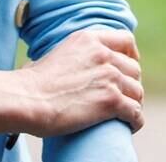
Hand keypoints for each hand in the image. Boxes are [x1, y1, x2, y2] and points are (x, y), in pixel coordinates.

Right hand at [0, 27, 142, 137]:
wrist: (27, 99)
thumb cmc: (32, 83)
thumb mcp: (55, 54)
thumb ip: (72, 56)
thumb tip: (64, 67)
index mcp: (89, 39)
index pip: (126, 40)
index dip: (131, 55)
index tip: (128, 66)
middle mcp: (103, 54)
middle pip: (134, 69)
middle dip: (131, 83)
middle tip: (124, 96)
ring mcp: (109, 77)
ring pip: (137, 91)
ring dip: (134, 103)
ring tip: (127, 114)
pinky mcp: (111, 101)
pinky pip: (135, 112)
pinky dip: (135, 120)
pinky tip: (131, 126)